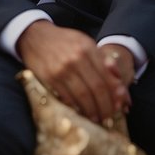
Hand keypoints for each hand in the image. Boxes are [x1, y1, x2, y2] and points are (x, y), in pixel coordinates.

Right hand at [16, 23, 130, 122]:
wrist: (35, 36)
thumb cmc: (64, 41)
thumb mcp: (85, 43)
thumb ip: (103, 60)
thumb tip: (119, 80)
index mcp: (88, 48)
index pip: (106, 76)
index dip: (115, 94)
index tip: (119, 106)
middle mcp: (76, 58)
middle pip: (97, 88)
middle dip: (105, 106)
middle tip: (108, 117)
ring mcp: (62, 69)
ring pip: (83, 96)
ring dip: (92, 111)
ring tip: (97, 118)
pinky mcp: (49, 78)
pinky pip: (67, 98)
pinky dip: (76, 108)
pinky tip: (81, 113)